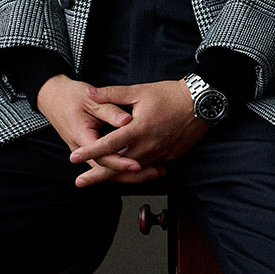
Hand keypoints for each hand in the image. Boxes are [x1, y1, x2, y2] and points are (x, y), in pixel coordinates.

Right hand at [36, 74, 146, 187]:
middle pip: (108, 171)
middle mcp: (83, 151)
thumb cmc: (71, 96)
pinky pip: (108, 164)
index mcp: (82, 138)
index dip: (121, 162)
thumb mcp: (90, 99)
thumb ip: (109, 110)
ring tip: (156, 172)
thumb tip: (126, 121)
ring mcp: (86, 154)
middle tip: (156, 172)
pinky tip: (144, 166)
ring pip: (109, 171)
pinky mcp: (91, 152)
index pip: (103, 157)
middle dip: (132, 175)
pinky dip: (124, 167)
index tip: (138, 164)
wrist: (53, 98)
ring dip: (131, 174)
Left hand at [66, 79, 210, 186]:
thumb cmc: (170, 95)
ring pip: (133, 170)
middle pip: (118, 167)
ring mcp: (159, 154)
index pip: (108, 145)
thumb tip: (89, 93)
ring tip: (99, 178)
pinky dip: (136, 170)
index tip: (73, 158)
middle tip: (80, 182)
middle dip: (98, 176)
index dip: (89, 152)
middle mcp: (147, 146)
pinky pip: (149, 167)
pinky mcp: (169, 157)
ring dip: (116, 175)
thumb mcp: (139, 91)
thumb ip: (112, 94)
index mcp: (137, 130)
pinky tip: (127, 171)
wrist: (201, 103)